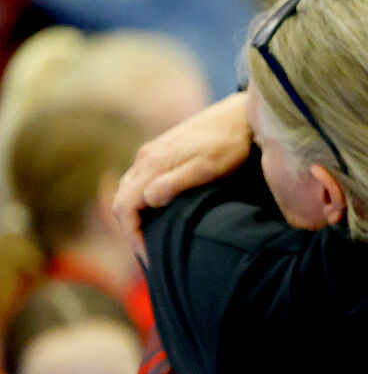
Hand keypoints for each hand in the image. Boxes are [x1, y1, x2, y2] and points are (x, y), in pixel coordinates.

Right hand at [114, 92, 249, 250]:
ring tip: (153, 239)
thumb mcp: (207, 168)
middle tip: (150, 254)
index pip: (125, 206)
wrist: (240, 117)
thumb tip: (149, 200)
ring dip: (135, 216)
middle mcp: (145, 158)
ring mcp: (151, 154)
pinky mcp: (161, 153)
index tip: (149, 256)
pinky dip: (140, 202)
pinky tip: (157, 214)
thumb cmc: (229, 144)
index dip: (133, 235)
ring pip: (128, 190)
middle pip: (122, 201)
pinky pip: (140, 182)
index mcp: (152, 164)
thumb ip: (175, 183)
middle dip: (131, 230)